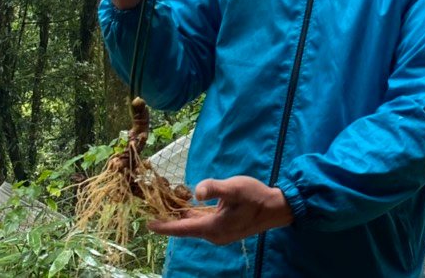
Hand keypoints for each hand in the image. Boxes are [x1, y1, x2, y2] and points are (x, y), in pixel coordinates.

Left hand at [148, 176, 293, 244]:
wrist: (275, 208)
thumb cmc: (255, 196)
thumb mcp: (234, 188)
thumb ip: (214, 188)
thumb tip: (196, 192)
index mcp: (213, 228)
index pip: (182, 229)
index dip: (165, 226)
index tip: (148, 224)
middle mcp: (214, 235)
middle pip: (186, 229)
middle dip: (170, 220)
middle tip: (154, 209)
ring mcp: (220, 234)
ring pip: (194, 226)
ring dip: (181, 218)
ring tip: (166, 206)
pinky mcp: (225, 228)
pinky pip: (203, 224)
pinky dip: (192, 216)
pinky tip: (187, 206)